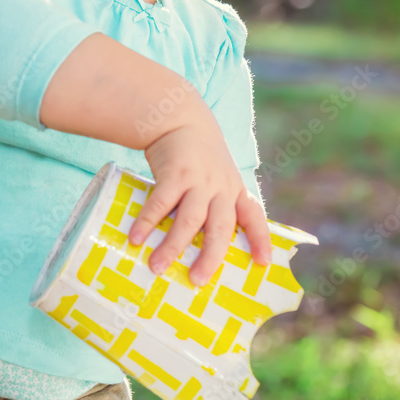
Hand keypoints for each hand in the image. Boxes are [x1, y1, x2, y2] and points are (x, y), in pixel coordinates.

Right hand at [128, 114, 270, 286]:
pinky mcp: (175, 173)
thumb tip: (197, 250)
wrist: (181, 118)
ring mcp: (198, 180)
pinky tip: (136, 238)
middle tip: (197, 281)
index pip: (253, 216)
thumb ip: (214, 205)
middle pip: (220, 228)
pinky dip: (148, 222)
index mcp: (234, 190)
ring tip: (157, 267)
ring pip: (189, 220)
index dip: (261, 239)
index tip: (263, 264)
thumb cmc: (199, 157)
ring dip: (172, 246)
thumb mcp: (218, 176)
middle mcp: (221, 187)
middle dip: (210, 257)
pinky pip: (161, 203)